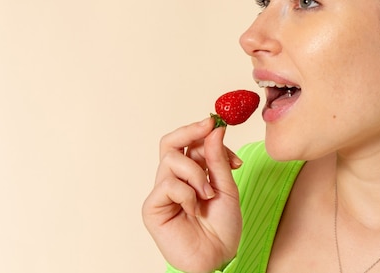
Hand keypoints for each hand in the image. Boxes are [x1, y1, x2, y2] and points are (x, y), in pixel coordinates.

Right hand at [142, 118, 242, 272]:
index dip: (203, 130)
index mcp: (191, 173)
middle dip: (190, 130)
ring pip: (172, 159)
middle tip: (208, 126)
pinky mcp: (153, 207)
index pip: (190, 142)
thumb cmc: (223, 227)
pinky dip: (187, 193)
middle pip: (170, 142)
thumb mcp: (226, 188)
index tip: (218, 123)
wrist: (218, 257)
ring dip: (197, 173)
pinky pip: (168, 184)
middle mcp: (173, 179)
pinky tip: (194, 209)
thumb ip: (218, 160)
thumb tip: (215, 129)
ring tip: (208, 194)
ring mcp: (162, 192)